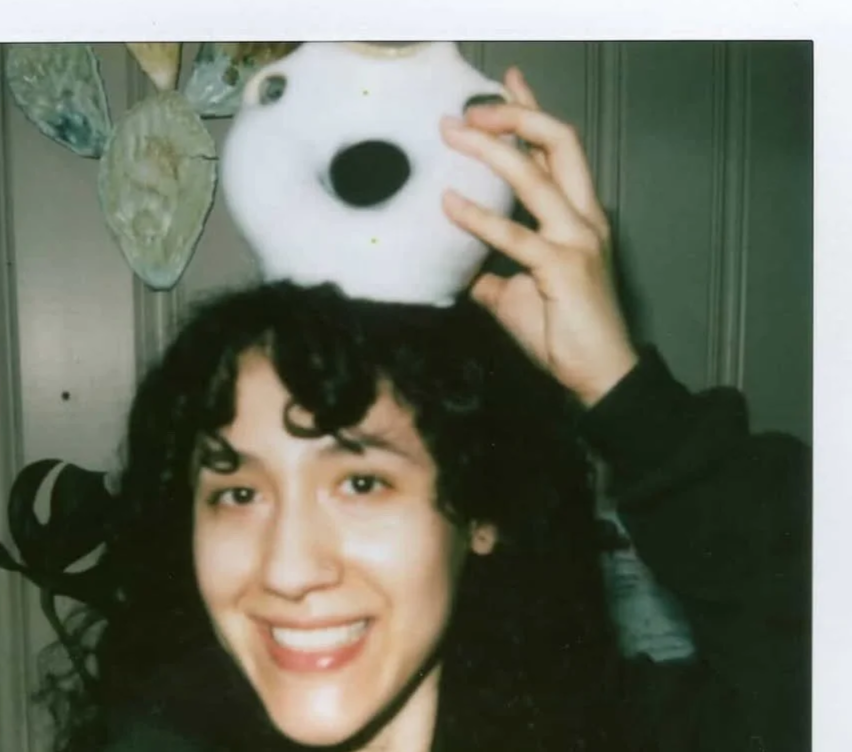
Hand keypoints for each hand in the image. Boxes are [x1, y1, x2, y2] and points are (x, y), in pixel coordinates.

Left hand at [441, 68, 637, 406]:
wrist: (598, 376)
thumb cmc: (562, 335)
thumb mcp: (516, 295)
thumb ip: (490, 272)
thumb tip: (454, 267)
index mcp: (579, 217)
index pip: (557, 151)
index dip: (531, 112)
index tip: (505, 81)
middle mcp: (584, 217)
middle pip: (559, 141)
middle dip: (515, 114)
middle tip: (468, 108)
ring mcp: (578, 239)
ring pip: (536, 174)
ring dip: (491, 148)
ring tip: (452, 133)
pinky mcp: (564, 268)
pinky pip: (514, 235)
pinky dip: (478, 217)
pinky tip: (448, 204)